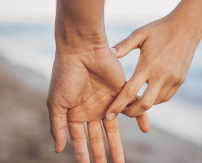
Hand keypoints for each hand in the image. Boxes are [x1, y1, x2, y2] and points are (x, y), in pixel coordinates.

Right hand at [47, 39, 148, 161]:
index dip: (82, 154)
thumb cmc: (65, 75)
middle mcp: (91, 110)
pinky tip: (145, 130)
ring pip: (114, 129)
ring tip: (121, 162)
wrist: (81, 50)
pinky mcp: (120, 92)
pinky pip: (132, 108)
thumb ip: (58, 126)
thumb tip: (57, 149)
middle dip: (100, 155)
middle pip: (97, 138)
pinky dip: (140, 117)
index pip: (79, 139)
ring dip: (117, 146)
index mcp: (75, 113)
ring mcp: (106, 102)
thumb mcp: (56, 103)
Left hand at [106, 15, 201, 118]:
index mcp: (148, 65)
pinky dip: (155, 100)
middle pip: (144, 104)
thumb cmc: (160, 29)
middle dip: (131, 113)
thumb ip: (124, 45)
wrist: (187, 27)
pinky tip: (147, 95)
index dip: (118, 106)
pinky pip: (165, 97)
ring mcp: (173, 79)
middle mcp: (161, 75)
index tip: (108, 115)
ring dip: (142, 106)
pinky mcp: (180, 80)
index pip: (130, 92)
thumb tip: (109, 54)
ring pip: (155, 103)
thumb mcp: (140, 34)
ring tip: (132, 103)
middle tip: (121, 112)